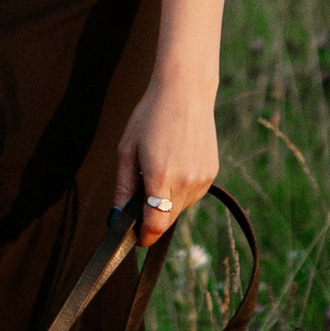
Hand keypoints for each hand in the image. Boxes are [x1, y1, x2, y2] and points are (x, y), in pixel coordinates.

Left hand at [113, 70, 219, 247]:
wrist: (185, 92)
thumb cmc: (151, 116)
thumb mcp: (127, 149)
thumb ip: (123, 187)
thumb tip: (118, 215)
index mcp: (161, 176)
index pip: (156, 224)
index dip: (145, 236)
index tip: (137, 239)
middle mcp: (185, 181)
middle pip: (167, 219)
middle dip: (153, 218)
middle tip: (140, 198)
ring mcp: (202, 178)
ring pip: (180, 208)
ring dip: (167, 202)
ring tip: (159, 169)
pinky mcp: (211, 174)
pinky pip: (192, 194)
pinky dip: (181, 190)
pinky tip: (175, 164)